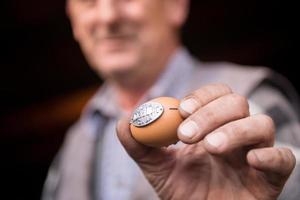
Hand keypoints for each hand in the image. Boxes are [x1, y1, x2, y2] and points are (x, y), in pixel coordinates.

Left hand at [117, 84, 295, 199]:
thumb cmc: (181, 190)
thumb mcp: (155, 166)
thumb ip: (139, 143)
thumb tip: (126, 120)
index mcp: (212, 125)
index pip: (216, 94)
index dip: (203, 97)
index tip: (183, 110)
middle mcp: (236, 134)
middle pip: (237, 104)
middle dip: (211, 114)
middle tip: (187, 135)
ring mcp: (255, 154)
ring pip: (262, 124)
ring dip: (235, 130)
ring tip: (210, 148)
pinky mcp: (270, 178)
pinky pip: (285, 158)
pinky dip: (271, 155)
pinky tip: (250, 161)